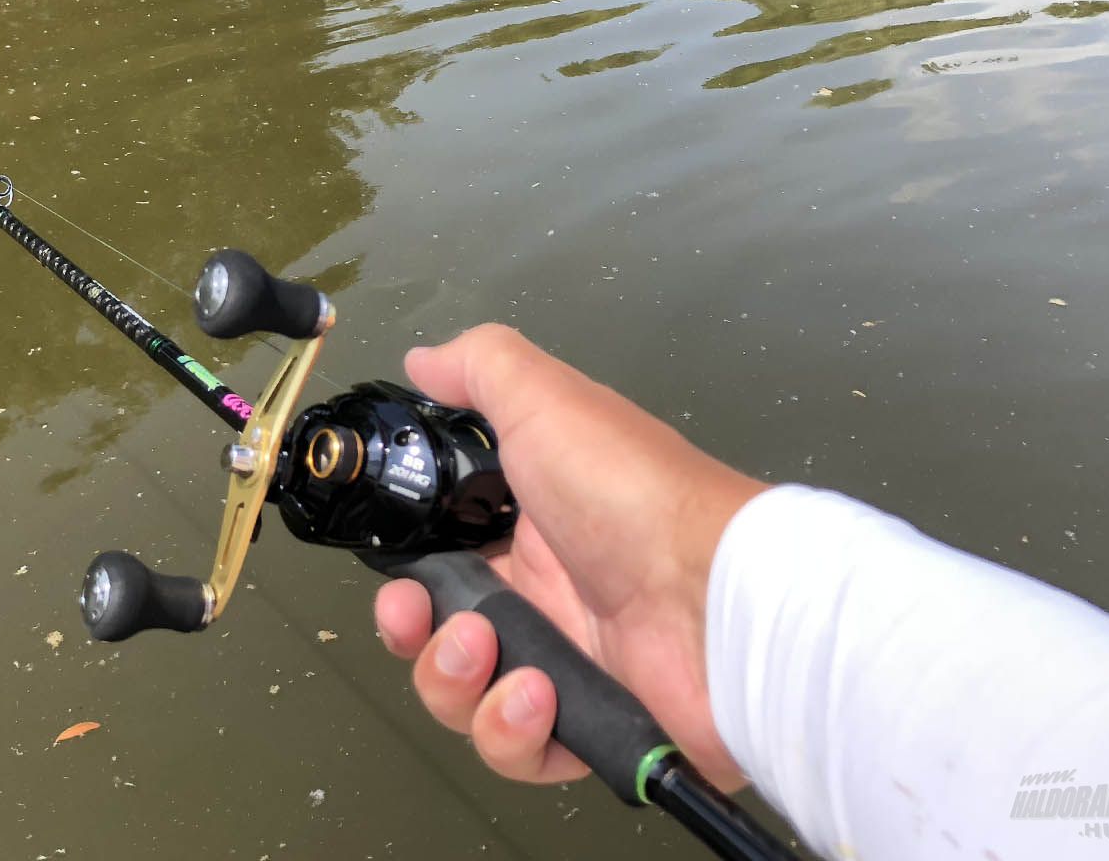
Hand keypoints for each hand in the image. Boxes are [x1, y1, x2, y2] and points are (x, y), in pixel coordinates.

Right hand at [373, 324, 765, 788]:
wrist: (714, 597)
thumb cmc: (627, 492)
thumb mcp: (547, 400)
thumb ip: (478, 368)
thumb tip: (421, 359)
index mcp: (527, 522)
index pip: (438, 557)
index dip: (402, 571)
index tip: (394, 575)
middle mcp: (541, 592)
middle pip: (437, 631)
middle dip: (411, 632)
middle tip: (422, 617)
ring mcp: (563, 661)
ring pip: (464, 693)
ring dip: (455, 679)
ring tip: (493, 653)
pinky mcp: (586, 726)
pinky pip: (517, 748)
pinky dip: (511, 729)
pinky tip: (539, 694)